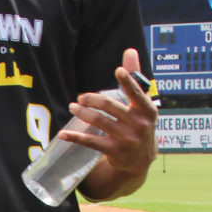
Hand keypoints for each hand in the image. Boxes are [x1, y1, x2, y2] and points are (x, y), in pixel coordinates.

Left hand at [59, 48, 157, 199]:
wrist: (141, 160)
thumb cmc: (140, 123)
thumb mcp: (142, 104)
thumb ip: (135, 77)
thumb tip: (130, 51)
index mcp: (148, 111)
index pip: (138, 94)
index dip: (128, 83)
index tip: (118, 71)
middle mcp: (139, 126)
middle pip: (110, 106)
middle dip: (91, 99)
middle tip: (80, 97)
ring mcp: (126, 140)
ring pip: (98, 121)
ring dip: (82, 113)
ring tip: (73, 107)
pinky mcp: (113, 151)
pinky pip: (90, 142)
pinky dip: (75, 137)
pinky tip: (63, 133)